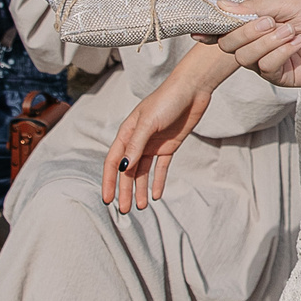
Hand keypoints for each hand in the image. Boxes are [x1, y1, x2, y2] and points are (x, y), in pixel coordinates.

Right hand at [101, 69, 213, 211]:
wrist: (192, 90)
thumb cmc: (167, 100)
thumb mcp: (148, 122)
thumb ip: (136, 145)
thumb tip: (123, 168)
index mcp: (127, 133)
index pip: (113, 161)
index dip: (109, 181)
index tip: (107, 199)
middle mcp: (137, 141)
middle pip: (128, 171)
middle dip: (125, 190)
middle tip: (125, 210)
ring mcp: (153, 144)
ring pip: (143, 172)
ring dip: (140, 189)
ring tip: (140, 207)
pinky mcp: (169, 146)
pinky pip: (161, 168)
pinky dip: (158, 181)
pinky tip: (156, 195)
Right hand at [214, 0, 300, 89]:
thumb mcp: (286, 3)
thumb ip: (254, 7)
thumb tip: (220, 6)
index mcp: (254, 22)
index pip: (224, 26)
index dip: (211, 26)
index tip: (200, 26)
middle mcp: (256, 43)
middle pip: (228, 44)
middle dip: (245, 31)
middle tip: (270, 21)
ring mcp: (266, 61)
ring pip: (244, 57)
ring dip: (266, 41)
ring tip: (290, 30)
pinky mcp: (279, 77)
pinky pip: (265, 67)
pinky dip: (280, 52)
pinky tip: (298, 43)